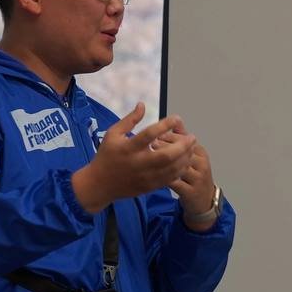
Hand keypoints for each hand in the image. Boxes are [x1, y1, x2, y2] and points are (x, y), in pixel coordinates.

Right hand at [71, 103, 196, 213]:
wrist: (100, 184)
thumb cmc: (106, 155)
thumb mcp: (113, 134)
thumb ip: (129, 120)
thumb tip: (142, 104)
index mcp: (128, 148)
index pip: (150, 134)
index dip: (165, 125)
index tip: (176, 118)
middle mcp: (138, 163)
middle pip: (166, 155)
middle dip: (183, 145)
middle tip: (192, 137)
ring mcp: (144, 177)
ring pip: (171, 169)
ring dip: (185, 157)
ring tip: (191, 147)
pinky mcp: (149, 187)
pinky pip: (170, 179)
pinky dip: (180, 169)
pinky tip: (185, 161)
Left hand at [151, 122, 217, 229]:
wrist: (205, 201)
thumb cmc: (194, 175)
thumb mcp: (193, 156)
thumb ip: (183, 140)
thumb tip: (175, 121)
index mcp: (200, 152)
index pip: (183, 139)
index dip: (168, 135)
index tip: (154, 134)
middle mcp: (200, 164)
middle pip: (181, 151)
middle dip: (164, 146)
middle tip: (149, 144)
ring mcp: (197, 178)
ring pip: (177, 166)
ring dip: (162, 161)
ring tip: (148, 157)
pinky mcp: (190, 192)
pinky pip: (174, 183)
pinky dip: (162, 177)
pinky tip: (150, 174)